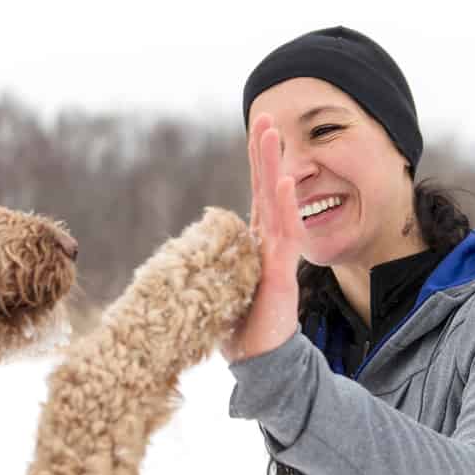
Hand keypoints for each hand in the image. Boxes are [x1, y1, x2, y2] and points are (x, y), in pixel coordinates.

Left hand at [220, 114, 305, 362]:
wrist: (261, 360)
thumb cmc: (242, 327)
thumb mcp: (222, 286)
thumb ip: (216, 264)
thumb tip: (189, 253)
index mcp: (256, 243)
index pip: (257, 194)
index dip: (257, 163)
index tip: (257, 130)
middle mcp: (270, 242)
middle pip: (268, 188)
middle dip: (267, 151)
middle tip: (267, 115)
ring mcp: (279, 255)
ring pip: (277, 202)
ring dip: (274, 166)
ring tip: (273, 135)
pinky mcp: (283, 273)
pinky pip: (286, 234)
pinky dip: (286, 206)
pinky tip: (284, 181)